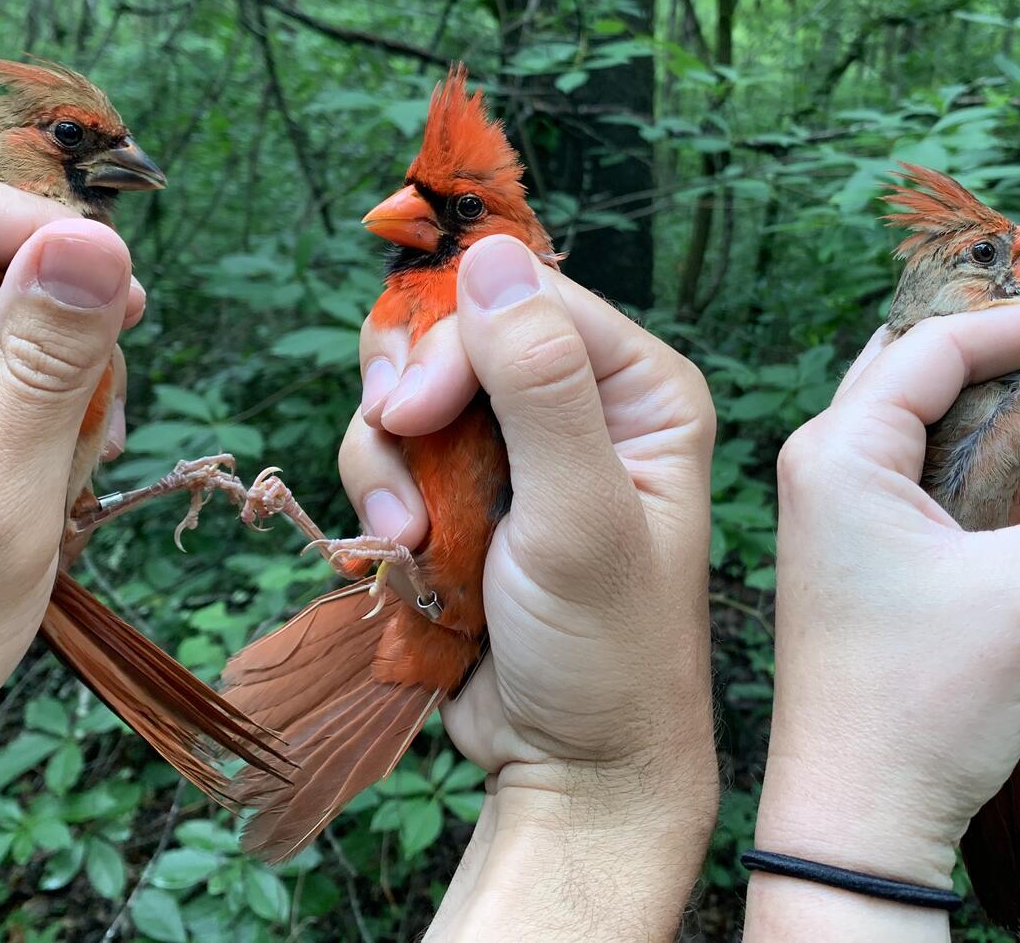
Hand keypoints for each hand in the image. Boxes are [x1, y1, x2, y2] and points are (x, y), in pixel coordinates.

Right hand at [339, 235, 717, 939]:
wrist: (570, 764)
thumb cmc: (605, 649)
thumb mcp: (580, 513)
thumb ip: (541, 383)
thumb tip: (491, 254)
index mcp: (640, 387)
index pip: (523, 299)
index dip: (454, 342)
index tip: (413, 413)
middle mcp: (581, 400)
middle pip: (454, 332)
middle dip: (409, 398)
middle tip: (399, 461)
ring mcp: (518, 447)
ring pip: (409, 390)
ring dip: (385, 460)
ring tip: (408, 537)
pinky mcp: (466, 492)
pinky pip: (391, 450)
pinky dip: (379, 496)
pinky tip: (401, 555)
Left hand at [748, 300, 1019, 940]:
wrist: (858, 822)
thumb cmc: (921, 705)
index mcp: (843, 453)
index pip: (941, 344)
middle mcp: (826, 472)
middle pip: (928, 378)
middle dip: (1014, 375)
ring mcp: (837, 522)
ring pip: (941, 451)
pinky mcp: (859, 568)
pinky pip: (942, 520)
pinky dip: (1005, 550)